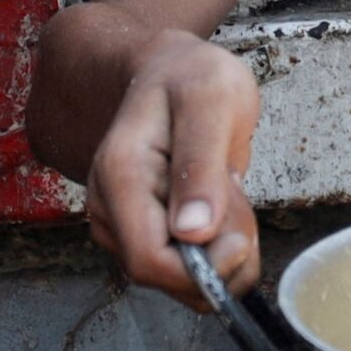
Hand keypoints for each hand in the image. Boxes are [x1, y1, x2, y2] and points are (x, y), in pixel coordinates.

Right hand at [85, 30, 263, 305]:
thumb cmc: (190, 78)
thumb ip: (202, 165)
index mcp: (121, 176)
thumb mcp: (212, 102)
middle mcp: (109, 209)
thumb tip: (194, 232)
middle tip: (236, 193)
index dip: (202, 269)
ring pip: (183, 279)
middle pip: (168, 278)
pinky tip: (222, 206)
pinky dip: (219, 249)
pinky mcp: (141, 234)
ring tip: (228, 189)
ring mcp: (122, 225)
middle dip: (220, 256)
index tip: (240, 236)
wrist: (170, 71)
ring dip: (224, 250)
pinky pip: (188, 269)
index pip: (150, 262)